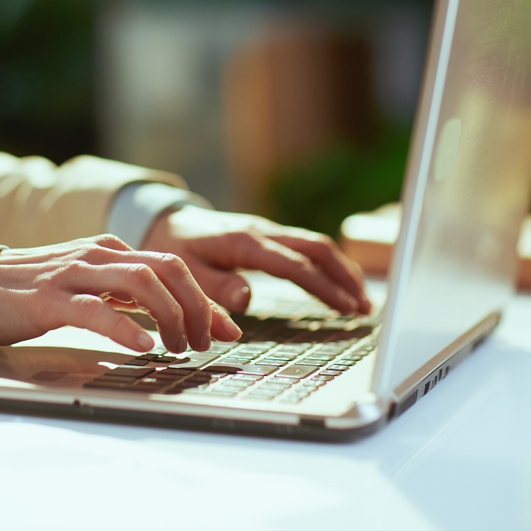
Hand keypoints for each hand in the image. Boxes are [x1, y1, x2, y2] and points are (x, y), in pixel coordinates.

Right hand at [0, 234, 241, 352]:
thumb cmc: (41, 292)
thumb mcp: (94, 289)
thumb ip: (131, 299)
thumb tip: (177, 319)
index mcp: (114, 251)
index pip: (174, 267)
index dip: (206, 299)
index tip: (229, 329)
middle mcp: (101, 255)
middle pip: (167, 268)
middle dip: (197, 306)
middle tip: (206, 342)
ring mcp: (77, 273)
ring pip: (140, 282)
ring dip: (170, 315)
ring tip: (179, 347)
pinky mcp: (52, 299)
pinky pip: (95, 310)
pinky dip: (124, 327)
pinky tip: (143, 346)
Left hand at [144, 206, 370, 315]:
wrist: (166, 221)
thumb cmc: (174, 250)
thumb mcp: (186, 272)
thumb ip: (214, 286)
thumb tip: (246, 300)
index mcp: (245, 242)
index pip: (294, 264)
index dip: (323, 286)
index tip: (346, 307)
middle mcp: (262, 232)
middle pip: (316, 248)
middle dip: (344, 276)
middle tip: (365, 308)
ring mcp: (268, 232)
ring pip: (316, 245)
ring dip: (341, 270)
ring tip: (361, 302)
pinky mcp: (269, 237)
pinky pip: (306, 247)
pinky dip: (328, 265)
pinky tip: (338, 285)